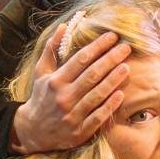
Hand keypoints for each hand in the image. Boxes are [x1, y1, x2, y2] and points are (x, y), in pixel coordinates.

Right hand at [10, 23, 130, 152]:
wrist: (32, 131)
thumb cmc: (41, 96)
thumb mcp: (41, 72)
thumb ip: (51, 49)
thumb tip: (63, 27)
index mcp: (55, 81)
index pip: (80, 59)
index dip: (98, 46)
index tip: (112, 36)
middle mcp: (64, 97)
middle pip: (92, 75)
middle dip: (110, 59)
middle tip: (126, 48)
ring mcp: (72, 115)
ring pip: (97, 94)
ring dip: (113, 80)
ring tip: (126, 67)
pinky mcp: (79, 131)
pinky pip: (98, 117)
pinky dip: (109, 106)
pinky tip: (121, 94)